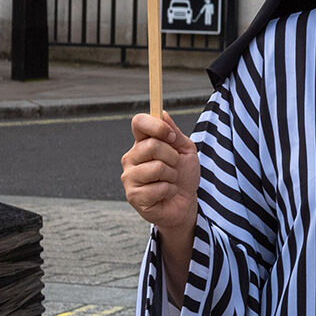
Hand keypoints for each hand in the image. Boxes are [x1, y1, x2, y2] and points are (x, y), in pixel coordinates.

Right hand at [120, 111, 199, 238]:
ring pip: (156, 167)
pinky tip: (166, 193)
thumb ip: (174, 133)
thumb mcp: (185, 150)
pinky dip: (170, 190)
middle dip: (173, 157)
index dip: (157, 126)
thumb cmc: (184, 174)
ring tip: (170, 181)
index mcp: (142, 143)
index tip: (172, 136)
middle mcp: (131, 158)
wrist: (185, 201)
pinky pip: (159, 187)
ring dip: (172, 175)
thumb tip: (162, 113)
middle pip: (151, 145)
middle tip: (174, 166)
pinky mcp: (133, 196)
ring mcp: (129, 177)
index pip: (139, 122)